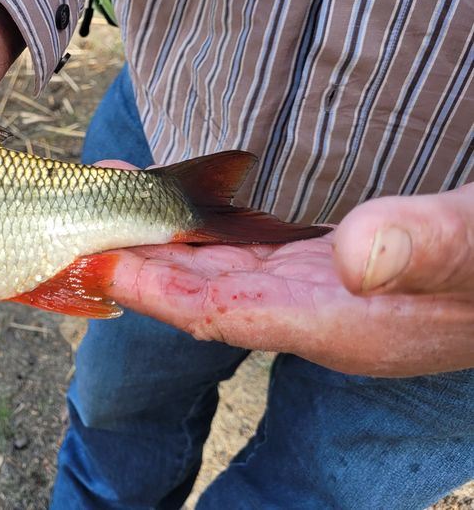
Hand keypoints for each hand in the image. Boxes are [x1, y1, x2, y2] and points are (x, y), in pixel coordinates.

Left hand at [97, 169, 473, 376]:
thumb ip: (424, 248)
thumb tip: (356, 256)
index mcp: (344, 322)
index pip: (220, 311)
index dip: (153, 287)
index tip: (95, 256)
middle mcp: (325, 315)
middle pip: (206, 290)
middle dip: (143, 252)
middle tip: (87, 201)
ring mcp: (332, 293)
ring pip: (228, 269)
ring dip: (171, 235)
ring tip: (118, 189)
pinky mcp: (344, 268)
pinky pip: (259, 253)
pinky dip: (216, 229)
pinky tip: (191, 208)